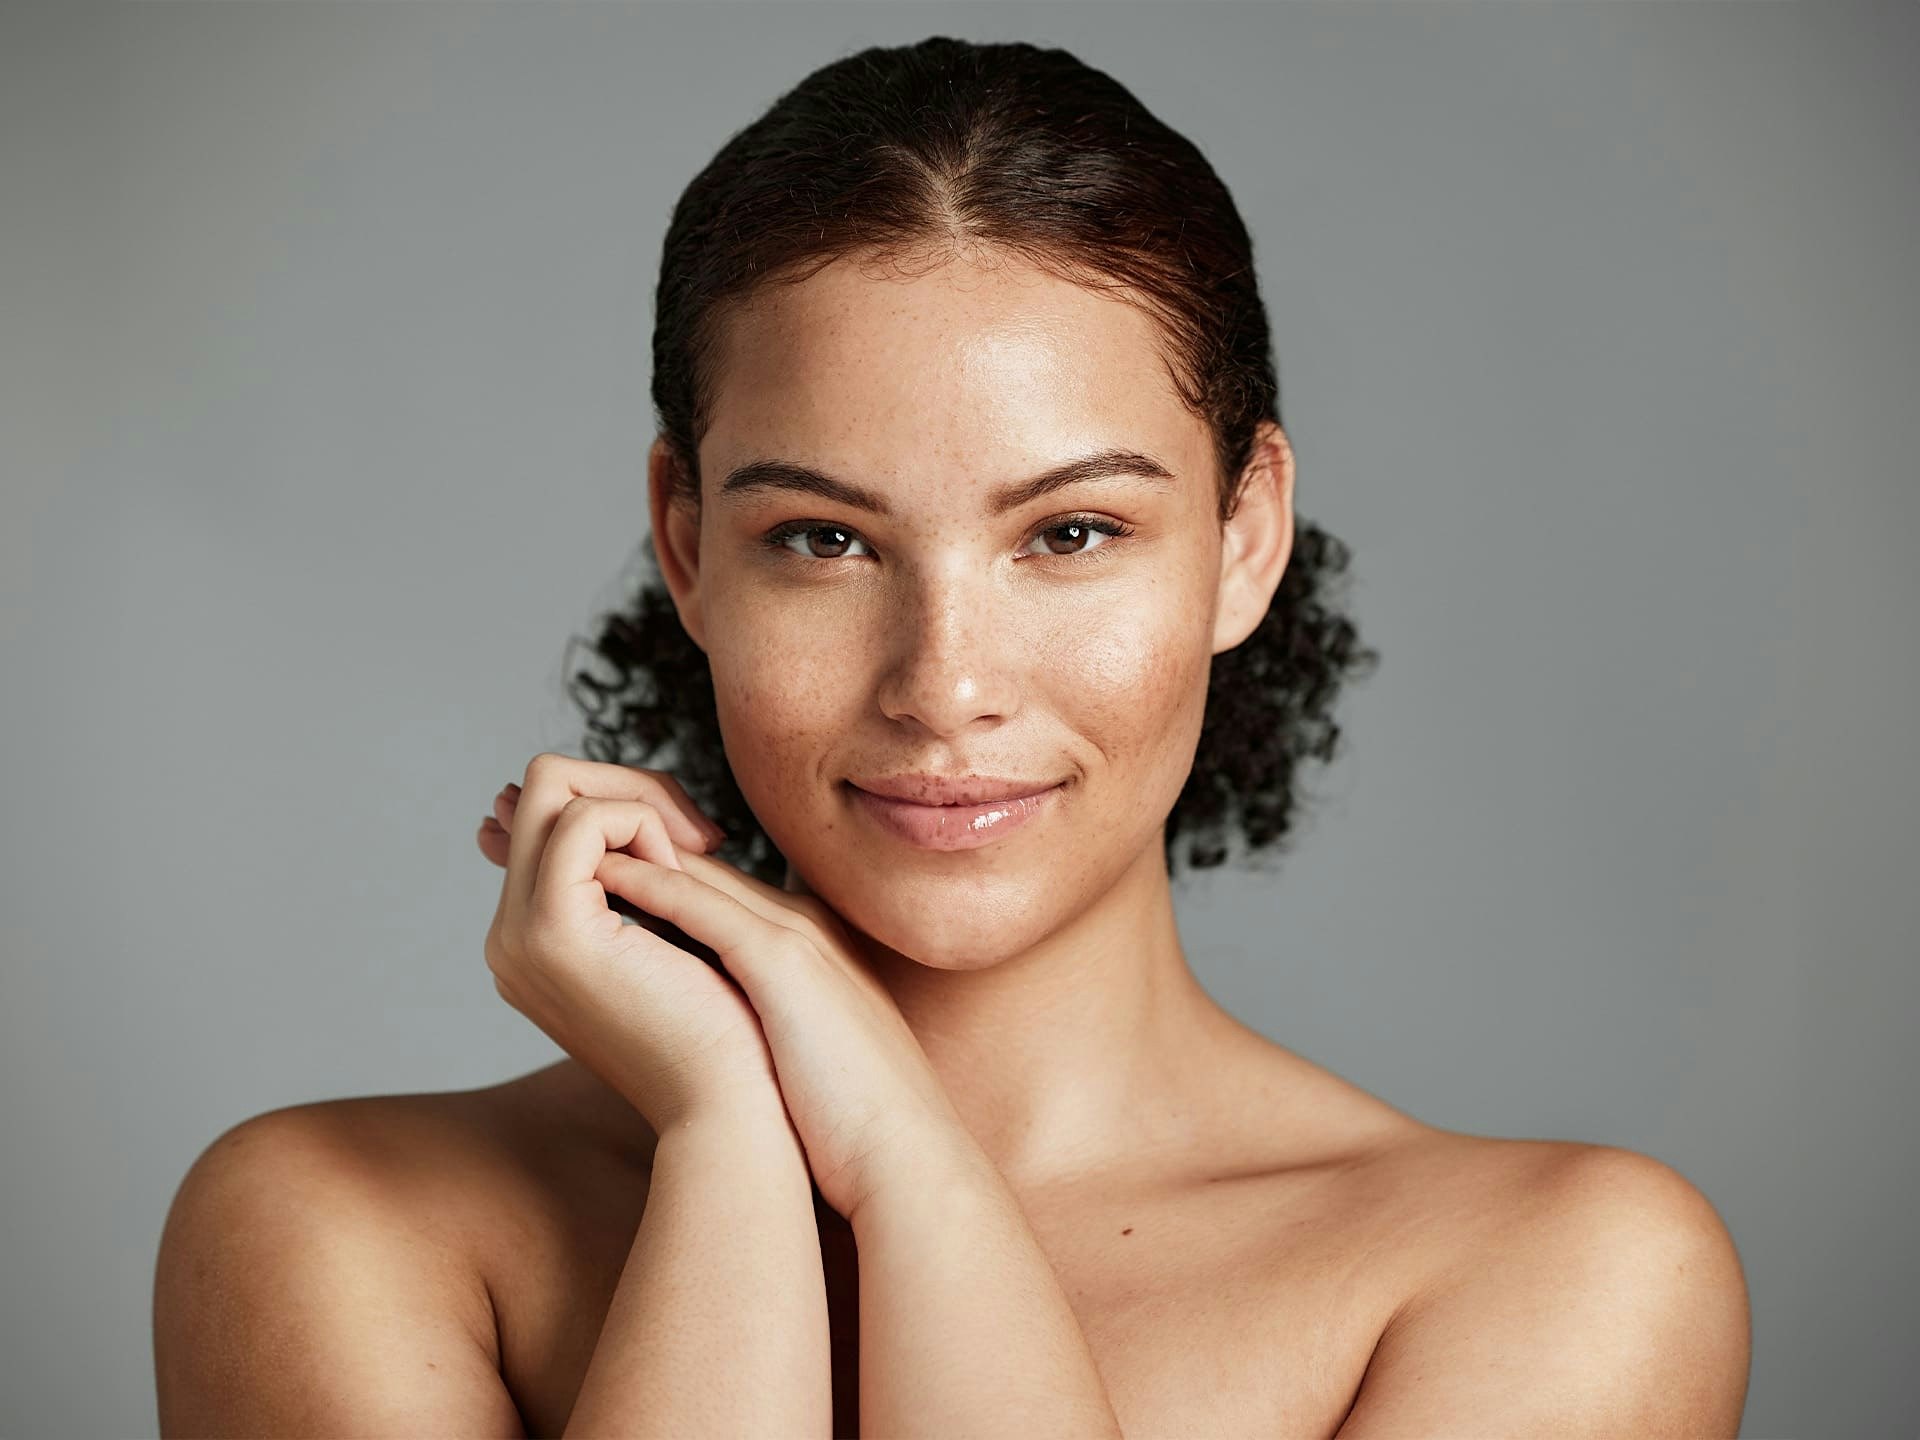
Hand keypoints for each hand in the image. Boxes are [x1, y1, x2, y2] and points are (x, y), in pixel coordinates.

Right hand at [479, 753, 783, 1133]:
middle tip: (703, 841)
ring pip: (553, 785)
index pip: (550, 816)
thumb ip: (646, 878)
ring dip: (640, 805)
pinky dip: (643, 824)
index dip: (626, 805)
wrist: (732, 1105)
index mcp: (533, 938)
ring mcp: (519, 933)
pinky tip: (683, 877)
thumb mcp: (676, 933)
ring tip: (696, 863)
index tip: (696, 847)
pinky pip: (583, 818)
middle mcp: (510, 935)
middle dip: (632, 788)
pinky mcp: (553, 930)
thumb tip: (637, 812)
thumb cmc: (727, 1030)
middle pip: (544, 787)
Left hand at [479, 757, 972, 1220]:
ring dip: (616, 845)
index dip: (624, 861)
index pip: (697, 882)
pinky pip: (710, 909)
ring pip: (693, 866)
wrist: (904, 1156)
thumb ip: (737, 1018)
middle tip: (525, 830)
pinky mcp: (788, 966)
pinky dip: (652, 887)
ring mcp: (792, 937)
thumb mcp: (782, 1054)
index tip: (551, 855)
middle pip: (686, 855)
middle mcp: (791, 923)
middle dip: (603, 833)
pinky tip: (597, 883)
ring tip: (542, 841)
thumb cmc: (845, 1123)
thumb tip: (675, 1018)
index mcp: (789, 945)